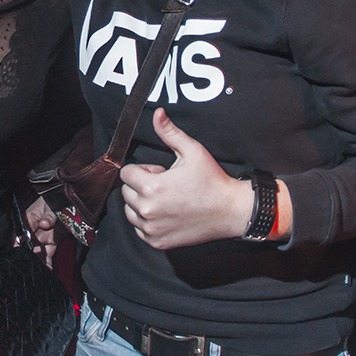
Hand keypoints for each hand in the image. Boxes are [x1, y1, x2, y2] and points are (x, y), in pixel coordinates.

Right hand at [24, 196, 59, 266]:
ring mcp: (43, 237)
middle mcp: (33, 231)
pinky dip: (48, 263)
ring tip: (39, 271)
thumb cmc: (55, 200)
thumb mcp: (52, 205)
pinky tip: (48, 270)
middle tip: (30, 265)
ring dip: (38, 262)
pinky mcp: (52, 242)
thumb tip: (44, 224)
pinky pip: (49, 254)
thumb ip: (49, 215)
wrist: (69, 200)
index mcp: (29, 219)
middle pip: (28, 246)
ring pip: (38, 252)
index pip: (20, 233)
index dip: (18, 242)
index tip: (18, 251)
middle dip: (28, 256)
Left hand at [119, 109, 256, 249]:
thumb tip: (157, 113)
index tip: (160, 172)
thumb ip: (170, 132)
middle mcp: (148, 210)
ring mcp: (152, 229)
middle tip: (166, 185)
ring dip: (142, 203)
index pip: (126, 173)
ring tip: (166, 199)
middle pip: (126, 192)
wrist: (230, 211)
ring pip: (130, 211)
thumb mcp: (192, 151)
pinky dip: (148, 221)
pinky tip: (168, 213)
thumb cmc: (212, 180)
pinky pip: (140, 229)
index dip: (143, 170)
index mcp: (152, 187)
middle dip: (141, 186)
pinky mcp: (158, 242)